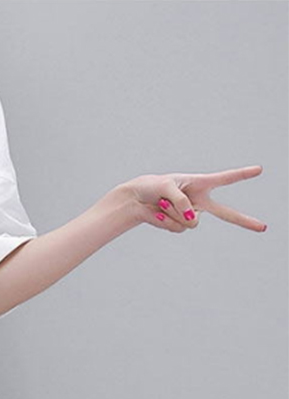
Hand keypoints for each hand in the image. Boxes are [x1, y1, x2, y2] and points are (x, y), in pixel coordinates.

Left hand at [123, 165, 266, 232]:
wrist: (136, 200)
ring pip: (190, 221)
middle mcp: (199, 201)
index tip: (258, 170)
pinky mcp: (179, 225)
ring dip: (173, 211)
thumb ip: (181, 201)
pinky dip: (167, 219)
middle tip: (263, 227)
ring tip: (163, 202)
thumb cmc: (153, 187)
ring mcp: (190, 215)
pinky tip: (160, 212)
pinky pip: (179, 227)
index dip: (242, 174)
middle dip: (245, 221)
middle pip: (227, 214)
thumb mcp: (167, 187)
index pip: (225, 179)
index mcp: (201, 184)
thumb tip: (192, 219)